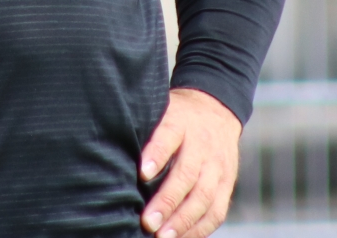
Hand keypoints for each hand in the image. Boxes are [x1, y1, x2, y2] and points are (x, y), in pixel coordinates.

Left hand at [138, 87, 242, 237]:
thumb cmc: (176, 118)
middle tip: (148, 222)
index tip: (142, 173)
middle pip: (187, 175)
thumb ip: (143, 131)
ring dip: (183, 221)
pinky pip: (216, 211)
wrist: (216, 110)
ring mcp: (217, 166)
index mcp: (180, 123)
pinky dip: (200, 229)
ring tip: (162, 236)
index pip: (168, 137)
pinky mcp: (226, 184)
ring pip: (203, 197)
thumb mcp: (159, 111)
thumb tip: (109, 153)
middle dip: (167, 201)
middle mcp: (202, 145)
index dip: (157, 155)